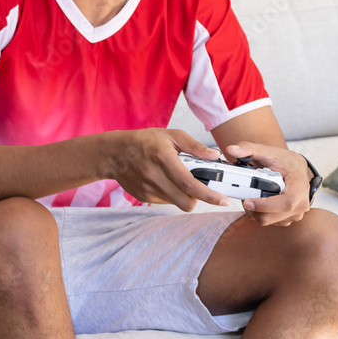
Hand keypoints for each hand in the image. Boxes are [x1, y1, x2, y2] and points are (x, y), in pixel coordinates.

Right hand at [103, 128, 230, 210]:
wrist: (114, 153)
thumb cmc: (144, 141)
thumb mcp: (170, 135)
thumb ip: (194, 146)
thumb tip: (214, 156)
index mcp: (163, 158)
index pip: (190, 184)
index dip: (209, 195)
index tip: (223, 200)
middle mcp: (154, 176)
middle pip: (186, 202)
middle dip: (199, 199)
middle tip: (201, 188)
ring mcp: (147, 188)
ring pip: (177, 203)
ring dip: (184, 195)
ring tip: (178, 179)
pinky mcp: (143, 196)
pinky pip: (165, 202)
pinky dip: (171, 195)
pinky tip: (164, 181)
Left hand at [222, 142, 311, 226]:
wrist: (296, 167)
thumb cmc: (283, 160)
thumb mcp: (266, 151)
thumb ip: (248, 149)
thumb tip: (231, 149)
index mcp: (299, 186)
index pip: (285, 203)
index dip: (265, 205)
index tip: (247, 202)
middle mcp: (301, 202)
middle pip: (275, 216)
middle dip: (255, 211)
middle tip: (243, 200)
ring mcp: (297, 212)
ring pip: (271, 221)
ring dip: (256, 213)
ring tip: (250, 199)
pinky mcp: (290, 217)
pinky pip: (272, 222)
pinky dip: (261, 214)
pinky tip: (257, 203)